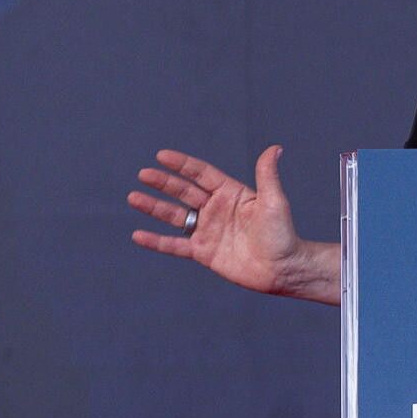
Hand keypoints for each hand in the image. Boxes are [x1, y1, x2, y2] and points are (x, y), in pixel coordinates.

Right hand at [128, 146, 322, 298]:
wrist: (283, 269)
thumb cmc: (282, 234)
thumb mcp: (274, 202)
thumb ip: (267, 176)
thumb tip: (274, 148)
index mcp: (230, 193)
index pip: (201, 174)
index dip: (182, 165)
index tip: (162, 156)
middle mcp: (215, 209)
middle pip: (183, 192)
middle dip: (163, 183)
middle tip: (143, 174)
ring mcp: (207, 230)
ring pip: (175, 216)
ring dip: (154, 207)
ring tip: (133, 197)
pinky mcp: (203, 252)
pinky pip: (175, 245)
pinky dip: (156, 241)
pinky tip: (138, 235)